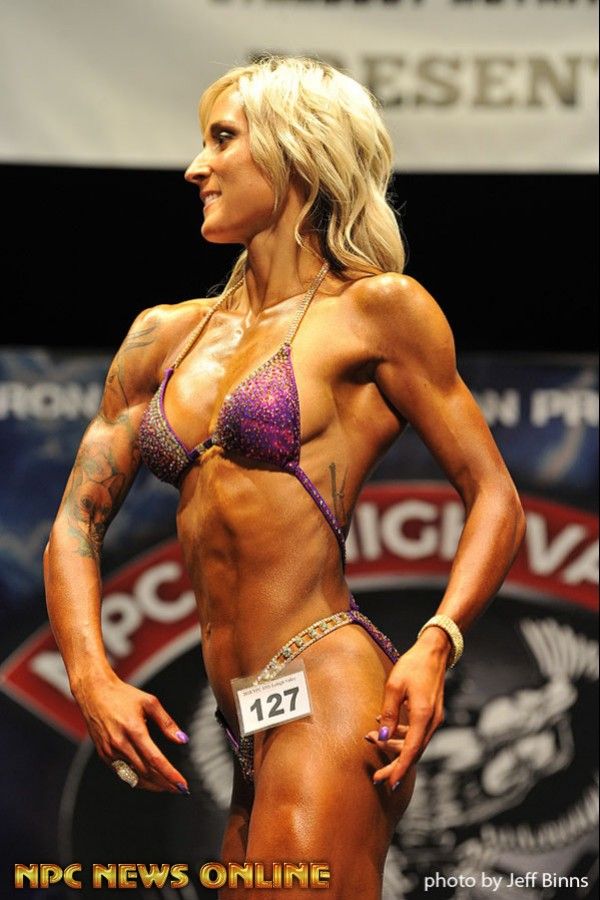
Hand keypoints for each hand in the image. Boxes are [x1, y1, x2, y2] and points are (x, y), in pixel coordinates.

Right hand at [73, 671, 189, 793]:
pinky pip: (122, 773)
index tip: (182, 785)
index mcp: (134, 729)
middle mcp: (120, 743)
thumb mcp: (150, 702)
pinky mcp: (104, 754)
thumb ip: (167, 723)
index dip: (170, 774)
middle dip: (165, 783)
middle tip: (179, 788)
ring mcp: (110, 751)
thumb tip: (182, 740)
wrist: (95, 693)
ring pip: (134, 776)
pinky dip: (137, 779)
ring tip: (167, 787)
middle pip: (146, 772)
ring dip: (152, 785)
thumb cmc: (124, 695)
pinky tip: (149, 780)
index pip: (155, 759)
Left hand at [372, 635, 448, 789]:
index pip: (411, 751)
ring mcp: (433, 719)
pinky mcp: (430, 714)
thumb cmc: (413, 665)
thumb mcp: (394, 686)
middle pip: (413, 752)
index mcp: (423, 716)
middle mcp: (432, 722)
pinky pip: (416, 732)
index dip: (400, 769)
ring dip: (395, 747)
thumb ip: (389, 713)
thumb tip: (383, 737)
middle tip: (377, 777)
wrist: (434, 652)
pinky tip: (386, 730)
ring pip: (414, 743)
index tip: (390, 784)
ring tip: (372, 742)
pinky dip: (402, 735)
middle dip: (395, 765)